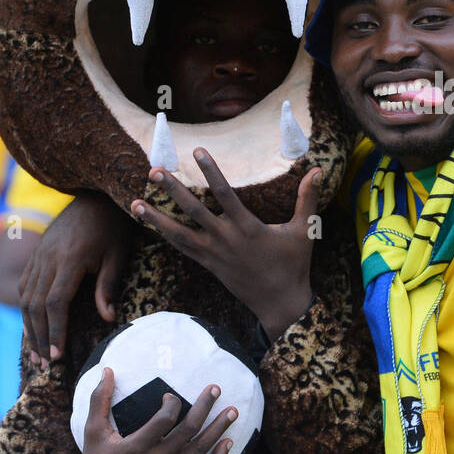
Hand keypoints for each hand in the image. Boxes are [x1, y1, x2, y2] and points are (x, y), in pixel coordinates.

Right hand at [19, 191, 134, 365]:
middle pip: (35, 306)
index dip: (55, 331)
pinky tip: (33, 327)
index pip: (55, 303)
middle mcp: (48, 259)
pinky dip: (26, 309)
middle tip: (45, 364)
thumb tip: (108, 318)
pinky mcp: (35, 254)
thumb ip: (108, 286)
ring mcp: (38, 256)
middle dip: (40, 338)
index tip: (58, 355)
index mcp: (70, 259)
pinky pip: (24, 285)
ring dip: (30, 328)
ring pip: (25, 298)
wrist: (95, 197)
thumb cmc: (113, 227)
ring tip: (37, 354)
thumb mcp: (117, 254)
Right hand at [66, 368, 236, 453]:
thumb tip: (107, 369)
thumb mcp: (93, 432)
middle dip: (205, 406)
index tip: (170, 396)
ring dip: (219, 429)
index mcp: (135, 447)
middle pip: (189, 430)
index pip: (164, 420)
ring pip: (200, 449)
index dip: (172, 403)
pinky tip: (228, 442)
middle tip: (216, 388)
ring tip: (233, 411)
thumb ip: (99, 400)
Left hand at [131, 151, 318, 340]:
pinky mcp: (208, 265)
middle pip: (193, 210)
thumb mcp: (304, 230)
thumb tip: (319, 170)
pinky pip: (182, 248)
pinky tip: (151, 224)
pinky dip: (165, 235)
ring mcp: (214, 253)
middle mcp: (225, 238)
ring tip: (135, 203)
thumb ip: (308, 199)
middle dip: (173, 189)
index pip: (224, 192)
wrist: (280, 302)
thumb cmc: (294, 264)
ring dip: (156, 218)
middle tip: (154, 170)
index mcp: (247, 227)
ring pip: (179, 233)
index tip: (198, 150)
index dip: (210, 170)